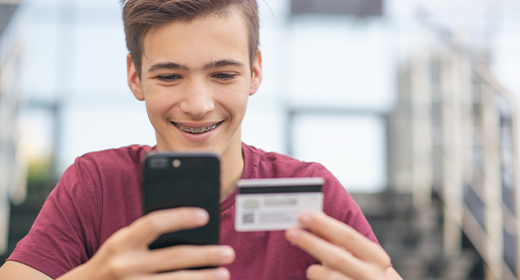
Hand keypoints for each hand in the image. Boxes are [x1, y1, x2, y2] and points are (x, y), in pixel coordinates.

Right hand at [58, 207, 233, 279]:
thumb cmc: (112, 260)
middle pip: (173, 257)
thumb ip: (148, 236)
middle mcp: (124, 265)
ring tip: (224, 273)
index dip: (180, 217)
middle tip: (228, 252)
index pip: (153, 223)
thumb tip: (191, 228)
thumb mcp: (123, 243)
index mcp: (121, 242)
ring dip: (203, 278)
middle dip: (205, 255)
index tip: (205, 215)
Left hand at [285, 212, 394, 279]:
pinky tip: (316, 276)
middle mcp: (373, 275)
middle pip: (337, 257)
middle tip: (290, 232)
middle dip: (312, 244)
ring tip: (310, 270)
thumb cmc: (361, 273)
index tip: (304, 216)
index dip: (325, 226)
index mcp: (375, 257)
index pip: (348, 236)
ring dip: (317, 272)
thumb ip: (335, 239)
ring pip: (333, 278)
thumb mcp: (354, 255)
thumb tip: (313, 216)